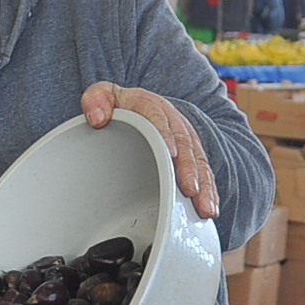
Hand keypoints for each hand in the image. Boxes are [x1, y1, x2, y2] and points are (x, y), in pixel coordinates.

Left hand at [81, 82, 218, 218]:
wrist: (134, 107)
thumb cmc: (117, 107)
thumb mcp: (102, 95)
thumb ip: (96, 100)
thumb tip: (97, 119)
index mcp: (150, 105)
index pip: (158, 118)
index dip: (166, 135)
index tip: (171, 154)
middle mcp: (173, 122)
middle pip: (185, 145)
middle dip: (189, 169)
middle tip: (191, 190)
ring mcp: (184, 140)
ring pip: (198, 162)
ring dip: (204, 186)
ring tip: (206, 208)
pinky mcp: (190, 157)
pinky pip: (203, 173)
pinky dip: (208, 192)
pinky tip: (209, 209)